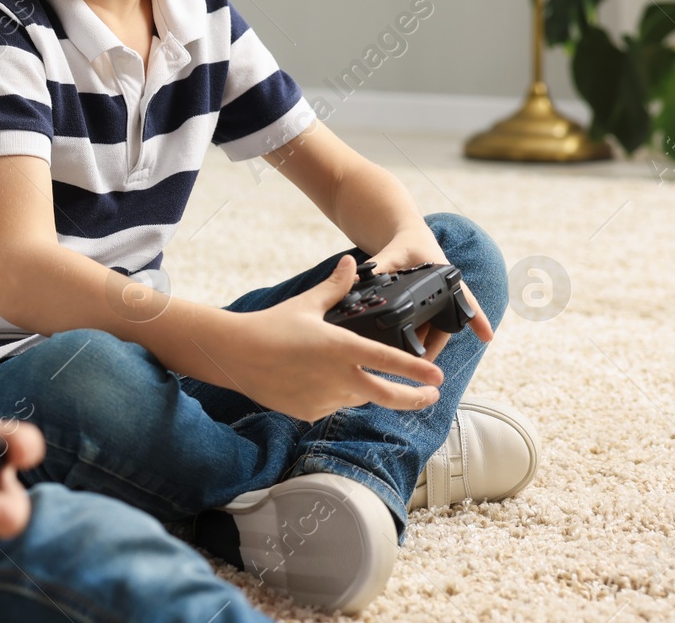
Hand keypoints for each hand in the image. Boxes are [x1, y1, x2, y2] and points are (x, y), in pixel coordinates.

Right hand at [189, 256, 445, 422]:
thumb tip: (352, 263)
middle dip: (415, 398)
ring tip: (353, 375)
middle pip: (388, 396)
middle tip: (431, 395)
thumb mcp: (307, 304)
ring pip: (357, 398)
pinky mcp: (310, 412)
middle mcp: (339, 377)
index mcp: (342, 347)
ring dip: (364, 390)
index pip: (390, 360)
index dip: (418, 369)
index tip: (439, 376)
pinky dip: (332, 396)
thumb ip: (335, 288)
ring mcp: (325, 398)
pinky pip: (331, 405)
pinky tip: (314, 381)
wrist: (235, 355)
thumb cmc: (271, 325)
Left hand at [361, 229, 495, 358]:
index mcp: (444, 277)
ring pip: (431, 330)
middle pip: (444, 325)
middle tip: (420, 363)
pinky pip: (421, 328)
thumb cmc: (406, 245)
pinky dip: (413, 339)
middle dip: (434, 346)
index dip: (476, 318)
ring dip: (421, 345)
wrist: (406, 241)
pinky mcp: (423, 310)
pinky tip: (399, 353)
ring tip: (406, 363)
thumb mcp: (392, 254)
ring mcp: (434, 304)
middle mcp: (444, 293)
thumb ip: (378, 266)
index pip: (463, 298)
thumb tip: (358, 278)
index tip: (487, 336)